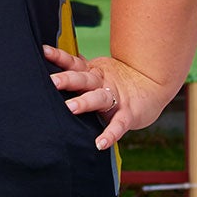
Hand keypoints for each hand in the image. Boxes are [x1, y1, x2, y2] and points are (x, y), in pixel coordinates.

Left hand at [43, 44, 168, 151]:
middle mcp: (102, 83)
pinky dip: (110, 135)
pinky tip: (100, 144)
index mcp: (92, 72)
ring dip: (85, 102)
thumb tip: (49, 61)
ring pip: (99, 98)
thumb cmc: (116, 82)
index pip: (74, 63)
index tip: (44, 51)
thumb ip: (77, 70)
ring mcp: (116, 98)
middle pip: (83, 79)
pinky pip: (118, 125)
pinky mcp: (128, 114)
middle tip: (52, 81)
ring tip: (70, 108)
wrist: (152, 85)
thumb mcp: (96, 72)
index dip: (60, 57)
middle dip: (68, 79)